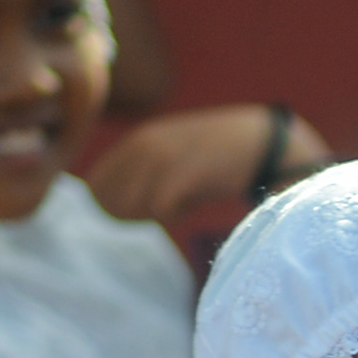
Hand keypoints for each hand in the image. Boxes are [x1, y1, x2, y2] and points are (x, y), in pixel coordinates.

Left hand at [85, 104, 331, 225]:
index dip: (107, 203)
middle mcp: (145, 146)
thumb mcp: (173, 152)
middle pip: (109, 196)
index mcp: (139, 140)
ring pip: (132, 204)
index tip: (128, 215)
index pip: (98, 180)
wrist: (259, 142)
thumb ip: (145, 172)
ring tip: (172, 210)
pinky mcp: (186, 175)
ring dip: (148, 216)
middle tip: (152, 217)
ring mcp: (165, 160)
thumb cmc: (217, 153)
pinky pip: (160, 208)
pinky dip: (169, 216)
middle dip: (124, 214)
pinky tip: (185, 211)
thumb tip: (118, 206)